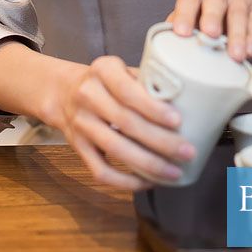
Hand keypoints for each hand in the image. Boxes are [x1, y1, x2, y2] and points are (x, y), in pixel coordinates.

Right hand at [46, 56, 195, 190]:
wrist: (63, 92)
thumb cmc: (107, 81)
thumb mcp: (122, 69)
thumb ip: (146, 82)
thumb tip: (188, 102)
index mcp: (102, 69)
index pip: (128, 90)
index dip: (152, 108)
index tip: (178, 121)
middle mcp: (87, 95)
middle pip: (126, 122)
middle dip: (160, 141)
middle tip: (187, 152)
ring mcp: (80, 123)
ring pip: (115, 149)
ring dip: (148, 164)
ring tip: (174, 173)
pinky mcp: (76, 147)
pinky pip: (101, 171)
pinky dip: (126, 181)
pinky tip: (148, 182)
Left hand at [165, 0, 251, 61]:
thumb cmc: (204, 9)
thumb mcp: (188, 13)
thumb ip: (179, 26)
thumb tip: (166, 46)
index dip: (184, 13)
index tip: (181, 32)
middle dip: (213, 16)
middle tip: (210, 34)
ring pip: (239, 10)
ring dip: (237, 34)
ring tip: (234, 54)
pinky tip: (250, 51)